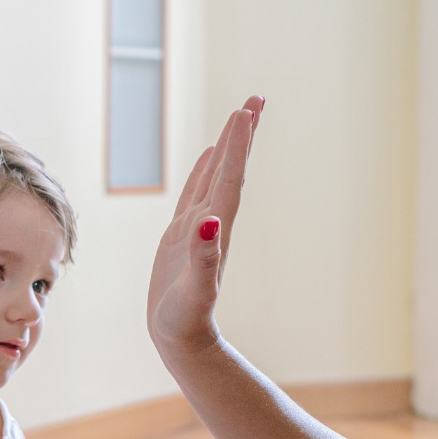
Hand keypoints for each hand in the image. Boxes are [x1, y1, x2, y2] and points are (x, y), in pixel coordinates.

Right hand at [147, 94, 263, 356]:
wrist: (182, 340)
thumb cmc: (186, 319)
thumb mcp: (195, 291)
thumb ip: (204, 258)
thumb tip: (210, 222)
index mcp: (215, 230)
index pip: (229, 179)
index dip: (238, 145)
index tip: (247, 110)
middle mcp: (211, 223)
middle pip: (230, 170)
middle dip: (242, 135)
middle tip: (256, 98)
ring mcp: (197, 228)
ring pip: (216, 177)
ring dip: (228, 148)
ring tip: (239, 117)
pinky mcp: (182, 236)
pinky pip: (196, 193)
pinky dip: (204, 170)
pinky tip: (209, 156)